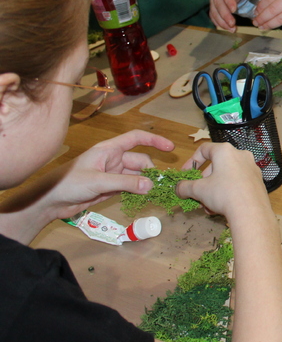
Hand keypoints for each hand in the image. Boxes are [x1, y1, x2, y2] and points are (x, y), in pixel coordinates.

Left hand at [4, 130, 173, 227]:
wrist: (50, 202)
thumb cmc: (69, 183)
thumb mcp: (98, 181)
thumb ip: (125, 183)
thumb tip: (151, 185)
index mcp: (108, 150)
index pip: (135, 139)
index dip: (154, 141)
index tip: (170, 148)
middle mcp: (112, 160)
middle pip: (139, 161)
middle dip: (150, 171)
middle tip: (160, 184)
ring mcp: (111, 174)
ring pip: (136, 176)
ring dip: (145, 183)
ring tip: (155, 193)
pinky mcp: (110, 188)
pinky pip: (129, 187)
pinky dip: (137, 191)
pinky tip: (144, 197)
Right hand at [174, 142, 270, 219]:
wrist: (251, 212)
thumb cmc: (223, 194)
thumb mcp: (199, 190)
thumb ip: (185, 187)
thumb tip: (178, 189)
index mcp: (225, 151)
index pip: (204, 149)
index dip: (191, 162)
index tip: (185, 174)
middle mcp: (241, 155)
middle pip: (216, 165)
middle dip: (204, 181)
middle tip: (197, 193)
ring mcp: (252, 168)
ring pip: (226, 176)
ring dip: (214, 190)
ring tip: (208, 206)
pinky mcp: (258, 181)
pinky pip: (238, 182)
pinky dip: (227, 192)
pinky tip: (221, 208)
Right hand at [210, 0, 258, 31]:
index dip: (229, 1)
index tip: (234, 10)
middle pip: (218, 3)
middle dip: (225, 15)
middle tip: (232, 24)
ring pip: (214, 10)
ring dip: (221, 21)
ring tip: (231, 29)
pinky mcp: (213, 5)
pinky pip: (213, 15)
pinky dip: (218, 22)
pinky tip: (226, 28)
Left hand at [252, 0, 281, 30]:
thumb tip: (266, 4)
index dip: (260, 7)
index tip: (256, 12)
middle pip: (272, 10)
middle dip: (262, 18)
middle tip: (256, 22)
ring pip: (280, 19)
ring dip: (269, 24)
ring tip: (262, 27)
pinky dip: (281, 24)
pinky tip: (276, 26)